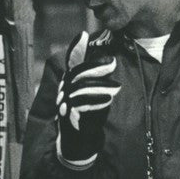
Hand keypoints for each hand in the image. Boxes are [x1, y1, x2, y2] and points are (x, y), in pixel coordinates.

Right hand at [56, 31, 121, 167]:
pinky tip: (107, 100)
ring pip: (79, 88)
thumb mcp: (94, 94)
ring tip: (115, 88)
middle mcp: (64, 91)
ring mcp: (64, 104)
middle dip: (95, 67)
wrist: (79, 143)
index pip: (71, 62)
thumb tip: (110, 61)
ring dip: (99, 86)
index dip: (75, 48)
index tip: (82, 34)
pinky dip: (95, 101)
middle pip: (77, 73)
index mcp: (70, 82)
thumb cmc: (89, 117)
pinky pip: (81, 105)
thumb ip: (97, 79)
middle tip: (112, 64)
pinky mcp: (68, 117)